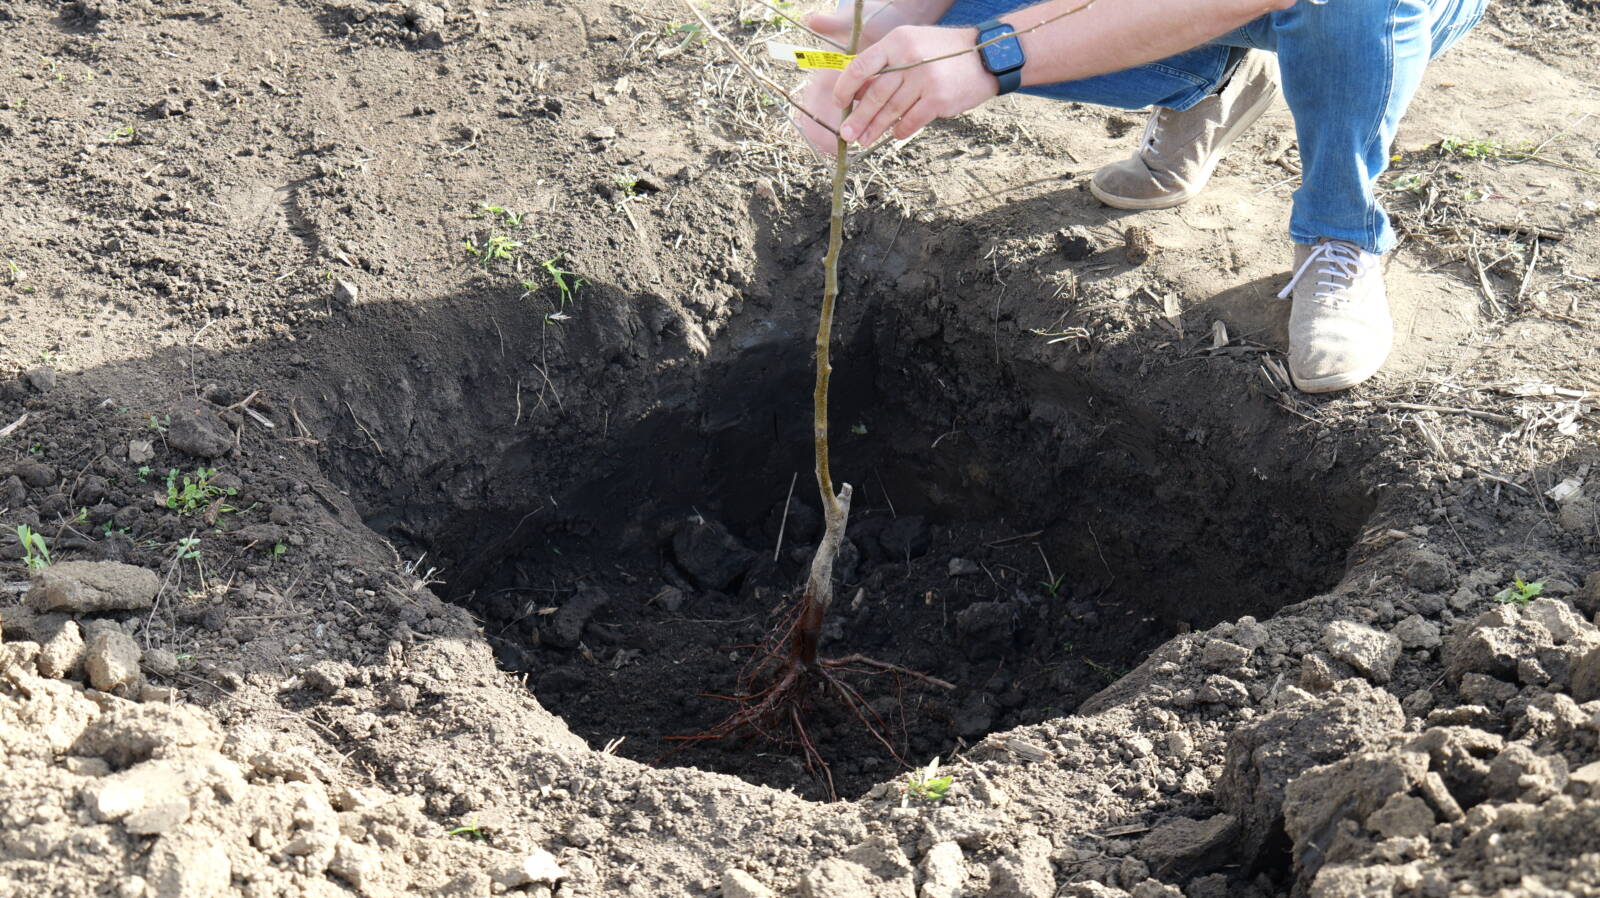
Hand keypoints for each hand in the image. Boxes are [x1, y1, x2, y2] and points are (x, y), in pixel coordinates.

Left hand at [790, 1, 933, 155]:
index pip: (862, 65)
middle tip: (846, 134)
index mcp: (897, 42)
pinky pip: (911, 121)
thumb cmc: (941, 53)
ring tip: (863, 140)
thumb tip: (856, 91)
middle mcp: (909, 59)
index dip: (845, 87)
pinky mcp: (938, 99)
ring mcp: (925, 79)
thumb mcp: (911, 45)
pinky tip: (893, 135)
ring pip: (891, 111)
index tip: (839, 102)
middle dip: (858, 117)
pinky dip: (900, 131)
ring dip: (875, 129)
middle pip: (875, 94)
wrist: (985, 56)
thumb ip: (885, 64)